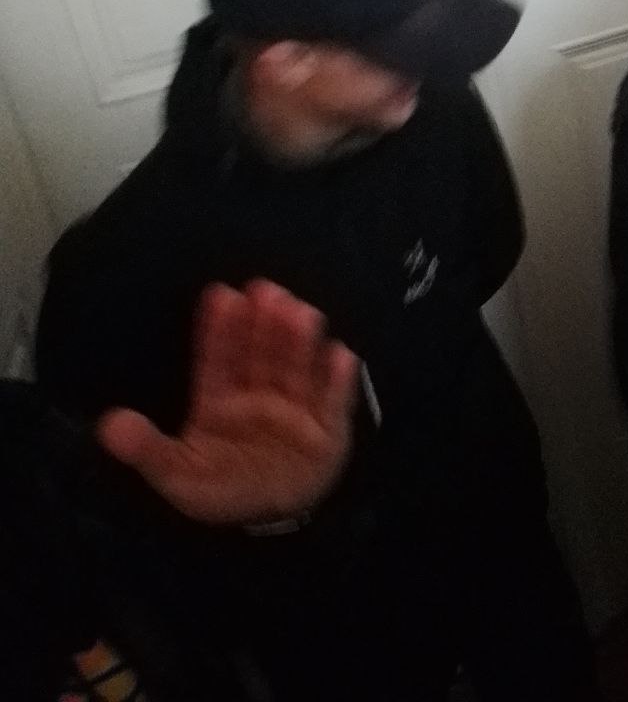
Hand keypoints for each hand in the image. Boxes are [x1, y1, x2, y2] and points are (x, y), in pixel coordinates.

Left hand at [96, 280, 358, 525]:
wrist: (275, 517)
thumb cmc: (223, 487)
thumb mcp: (179, 476)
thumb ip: (147, 450)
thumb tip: (107, 425)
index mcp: (222, 401)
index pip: (219, 361)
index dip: (219, 330)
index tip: (221, 295)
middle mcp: (260, 395)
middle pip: (262, 355)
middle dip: (264, 324)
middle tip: (264, 291)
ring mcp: (296, 409)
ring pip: (298, 369)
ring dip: (300, 341)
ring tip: (300, 312)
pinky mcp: (328, 429)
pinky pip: (334, 403)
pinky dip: (338, 382)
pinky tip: (340, 355)